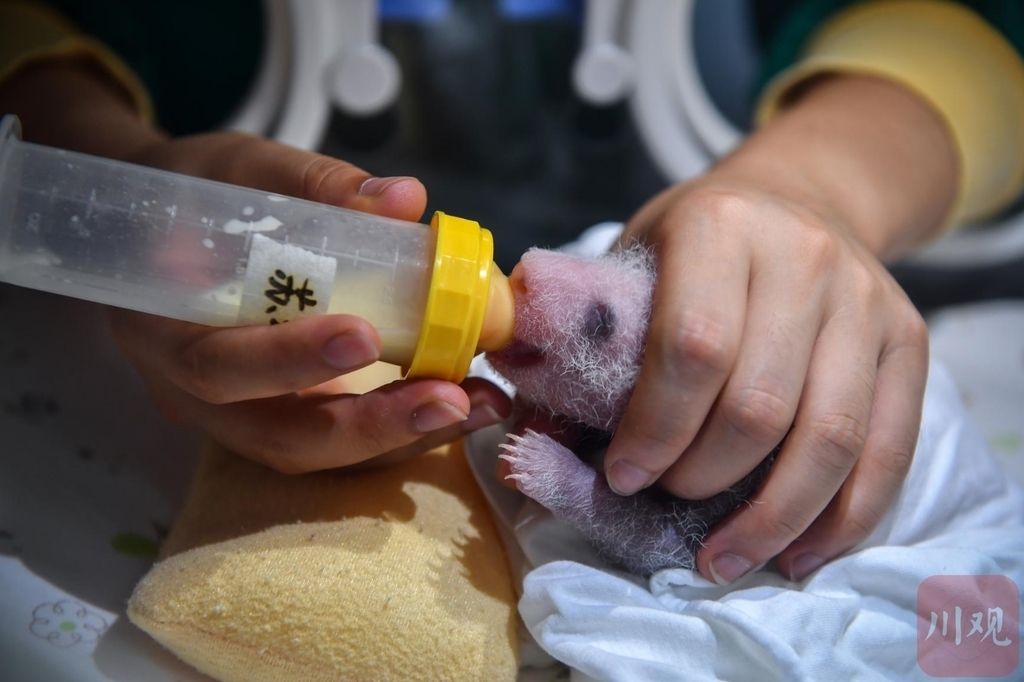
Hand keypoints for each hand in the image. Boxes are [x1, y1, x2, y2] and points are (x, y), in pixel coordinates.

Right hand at [108, 132, 510, 472]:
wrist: (163, 230)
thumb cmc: (198, 194)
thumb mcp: (243, 170)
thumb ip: (317, 184)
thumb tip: (405, 199)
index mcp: (163, 327)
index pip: (217, 364)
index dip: (288, 360)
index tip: (365, 336)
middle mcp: (192, 392)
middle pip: (277, 435)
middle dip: (368, 424)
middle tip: (449, 397)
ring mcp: (235, 417)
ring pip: (315, 453)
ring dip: (401, 437)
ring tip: (477, 403)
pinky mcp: (277, 419)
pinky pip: (338, 444)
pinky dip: (402, 431)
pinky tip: (464, 403)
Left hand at [603, 76, 954, 583]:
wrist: (803, 196)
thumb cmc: (697, 242)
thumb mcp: (634, 258)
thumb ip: (584, 335)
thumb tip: (520, 435)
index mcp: (719, 226)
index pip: (691, 347)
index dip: (655, 428)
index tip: (623, 476)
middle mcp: (803, 258)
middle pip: (759, 404)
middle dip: (703, 477)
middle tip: (667, 500)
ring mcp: (866, 301)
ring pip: (830, 437)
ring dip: (772, 518)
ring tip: (725, 559)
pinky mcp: (909, 341)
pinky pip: (887, 448)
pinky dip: (843, 516)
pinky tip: (799, 552)